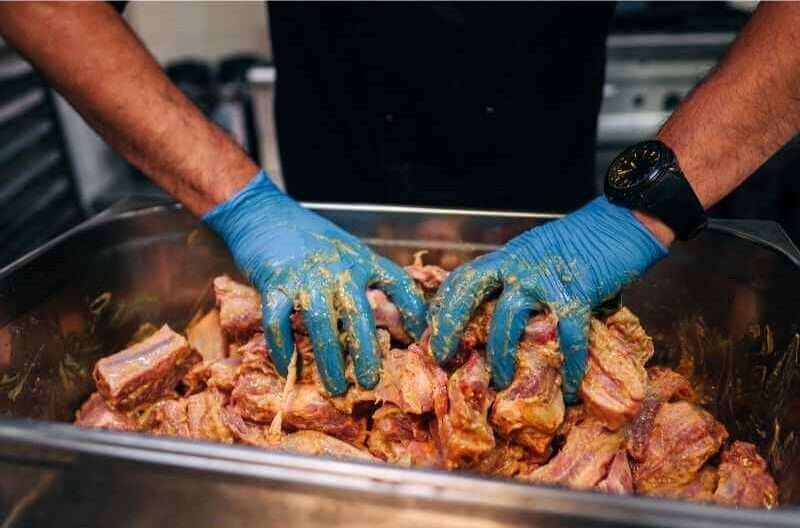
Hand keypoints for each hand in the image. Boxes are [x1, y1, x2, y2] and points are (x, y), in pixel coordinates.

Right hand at [203, 171, 426, 394]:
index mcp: (361, 259)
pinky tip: (289, 367)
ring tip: (335, 387)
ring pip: (322, 323)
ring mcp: (306, 276)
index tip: (420, 338)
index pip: (398, 282)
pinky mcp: (274, 283)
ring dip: (329, 359)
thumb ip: (364, 279)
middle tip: (370, 380)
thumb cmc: (308, 237)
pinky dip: (283, 348)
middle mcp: (338, 268)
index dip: (414, 311)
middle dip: (366, 351)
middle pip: (359, 314)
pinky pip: (279, 322)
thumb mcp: (346, 251)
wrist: (265, 214)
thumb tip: (387, 320)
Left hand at [427, 197, 666, 401]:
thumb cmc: (579, 240)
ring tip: (500, 381)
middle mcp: (518, 267)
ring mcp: (545, 280)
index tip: (429, 331)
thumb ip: (515, 277)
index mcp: (506, 258)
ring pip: (508, 320)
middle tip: (442, 357)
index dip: (442, 306)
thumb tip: (499, 315)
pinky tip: (568, 387)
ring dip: (501, 354)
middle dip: (451, 327)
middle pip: (471, 294)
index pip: (462, 279)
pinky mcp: (577, 294)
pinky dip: (569, 366)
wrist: (620, 221)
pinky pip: (568, 337)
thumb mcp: (533, 253)